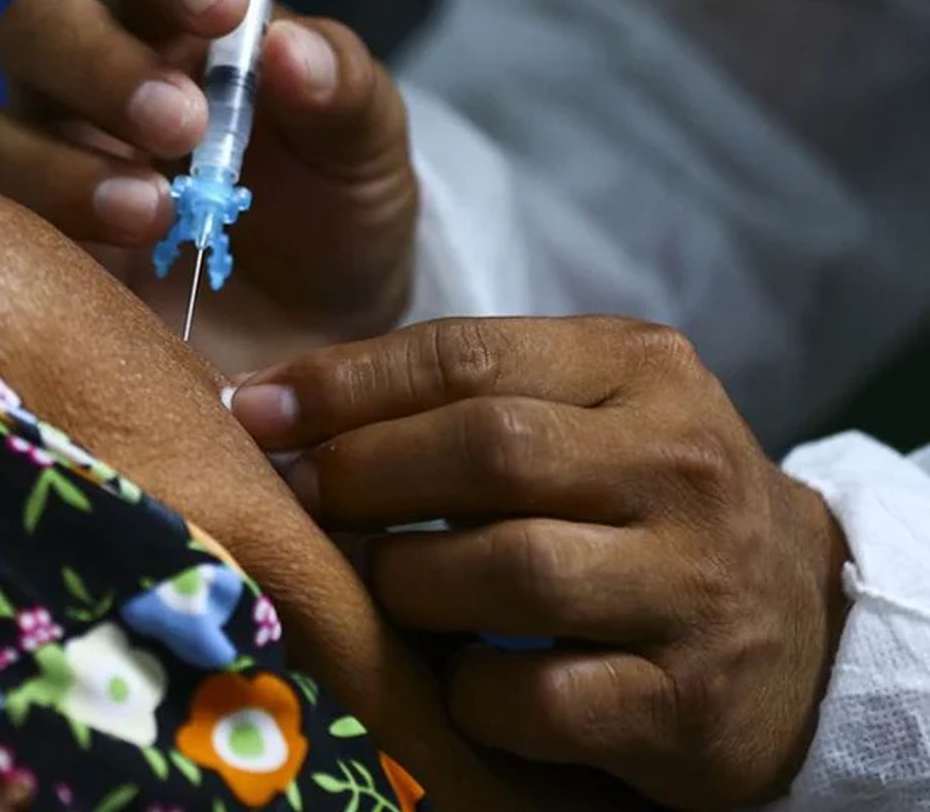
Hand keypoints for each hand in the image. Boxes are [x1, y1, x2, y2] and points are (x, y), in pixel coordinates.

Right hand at [0, 0, 416, 369]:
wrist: (311, 346)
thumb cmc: (330, 221)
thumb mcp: (365, 154)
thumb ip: (341, 90)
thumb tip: (285, 45)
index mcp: (171, 27)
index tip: (226, 2)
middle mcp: (83, 82)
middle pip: (39, 27)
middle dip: (102, 64)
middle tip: (181, 124)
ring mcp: (34, 166)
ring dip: (59, 167)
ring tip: (149, 215)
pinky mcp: (12, 253)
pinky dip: (24, 241)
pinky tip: (100, 273)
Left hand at [231, 316, 850, 809]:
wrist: (806, 632)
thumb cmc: (642, 508)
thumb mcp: (582, 415)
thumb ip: (456, 399)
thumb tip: (272, 406)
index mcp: (643, 371)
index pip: (468, 355)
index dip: (344, 384)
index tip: (253, 409)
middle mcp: (682, 465)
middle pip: (487, 450)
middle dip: (363, 474)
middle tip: (297, 499)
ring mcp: (695, 586)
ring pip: (507, 569)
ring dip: (409, 582)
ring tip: (384, 586)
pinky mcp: (688, 703)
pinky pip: (533, 693)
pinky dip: (467, 690)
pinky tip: (457, 680)